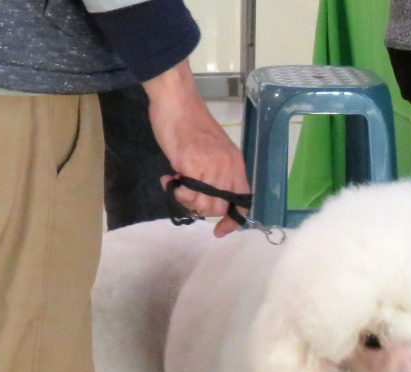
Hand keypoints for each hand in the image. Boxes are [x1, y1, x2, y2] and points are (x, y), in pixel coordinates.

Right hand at [143, 60, 249, 236]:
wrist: (177, 101)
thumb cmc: (191, 123)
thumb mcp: (214, 150)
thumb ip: (215, 173)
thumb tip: (206, 196)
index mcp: (236, 164)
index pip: (242, 201)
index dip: (233, 221)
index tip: (220, 232)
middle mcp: (227, 168)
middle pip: (217, 208)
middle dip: (199, 208)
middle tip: (184, 193)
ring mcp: (210, 166)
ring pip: (202, 204)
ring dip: (185, 199)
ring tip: (174, 182)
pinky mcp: (191, 164)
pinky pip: (185, 192)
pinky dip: (174, 190)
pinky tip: (168, 177)